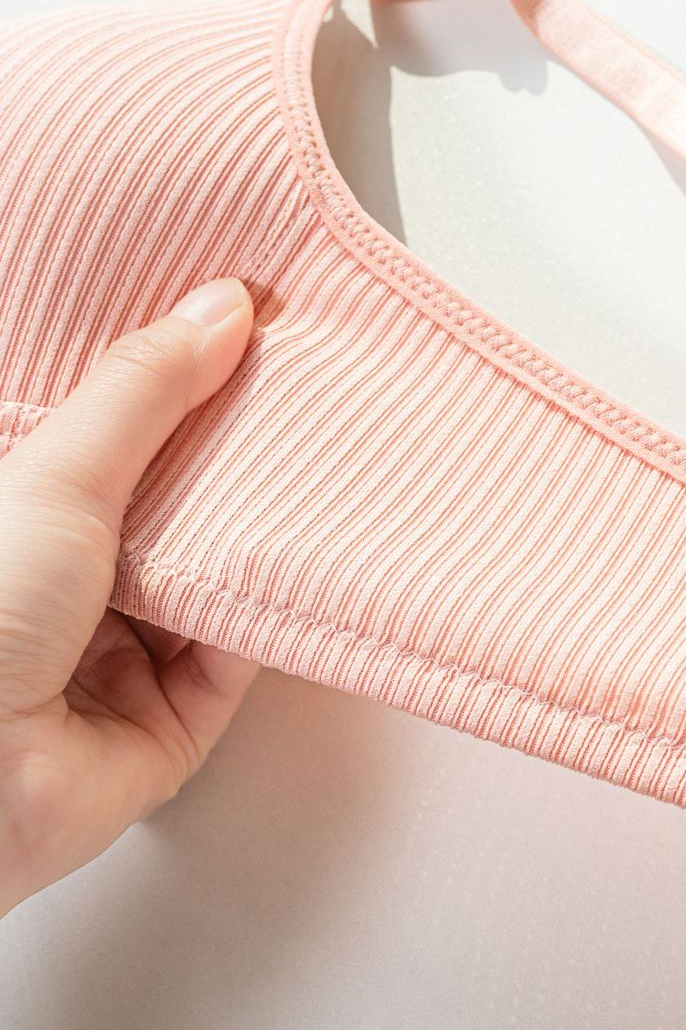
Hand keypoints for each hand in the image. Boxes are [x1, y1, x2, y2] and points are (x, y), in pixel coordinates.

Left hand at [0, 277, 256, 914]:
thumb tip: (216, 309)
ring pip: (213, 574)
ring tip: (312, 469)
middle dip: (228, 454)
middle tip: (293, 388)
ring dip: (257, 533)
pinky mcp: (169, 721)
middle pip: (169, 501)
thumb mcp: (54, 472)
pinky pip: (242, 653)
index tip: (234, 322)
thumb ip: (144, 389)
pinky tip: (300, 569)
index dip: (168, 379)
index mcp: (17, 514)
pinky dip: (274, 614)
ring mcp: (113, 652)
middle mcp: (60, 582)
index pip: (105, 432)